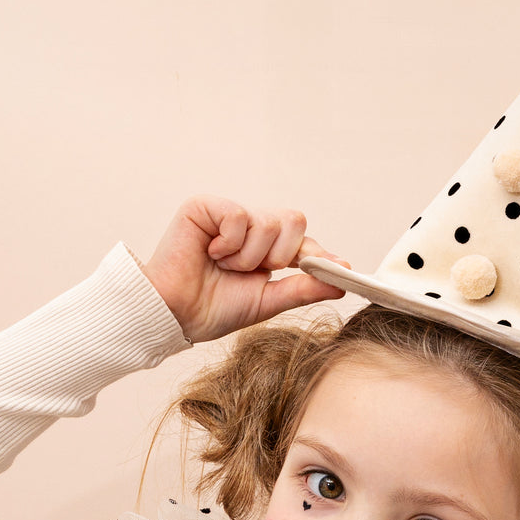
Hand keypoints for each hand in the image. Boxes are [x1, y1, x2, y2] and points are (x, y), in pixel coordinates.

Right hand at [137, 195, 351, 342]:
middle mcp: (251, 228)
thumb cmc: (214, 309)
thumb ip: (303, 289)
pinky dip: (230, 244)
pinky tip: (211, 253)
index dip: (318, 254)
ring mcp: (229, 214)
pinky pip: (240, 218)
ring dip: (250, 256)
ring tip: (223, 266)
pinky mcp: (207, 206)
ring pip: (269, 222)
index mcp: (266, 249)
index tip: (338, 267)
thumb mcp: (268, 301)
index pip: (303, 240)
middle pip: (294, 220)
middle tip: (253, 271)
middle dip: (280, 255)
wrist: (177, 313)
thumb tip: (342, 282)